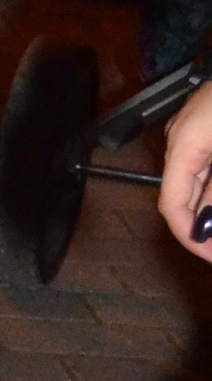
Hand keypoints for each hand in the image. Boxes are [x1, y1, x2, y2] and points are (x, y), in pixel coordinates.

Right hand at [157, 77, 211, 258]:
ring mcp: (193, 129)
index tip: (211, 257)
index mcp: (183, 145)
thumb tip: (202, 227)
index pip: (172, 206)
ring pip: (195, 180)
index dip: (191, 238)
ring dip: (210, 204)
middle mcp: (180, 139)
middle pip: (183, 196)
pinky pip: (205, 164)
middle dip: (204, 224)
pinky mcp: (207, 122)